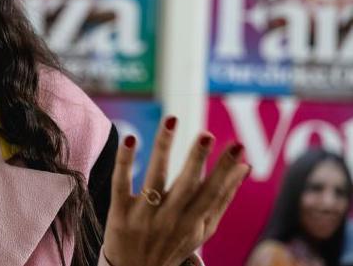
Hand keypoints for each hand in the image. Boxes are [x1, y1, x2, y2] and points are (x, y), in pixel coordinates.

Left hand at [102, 117, 250, 265]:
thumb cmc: (173, 243)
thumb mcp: (202, 228)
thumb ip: (223, 198)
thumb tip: (245, 167)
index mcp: (194, 222)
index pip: (212, 192)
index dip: (225, 170)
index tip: (238, 146)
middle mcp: (171, 219)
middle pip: (186, 186)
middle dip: (197, 160)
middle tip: (206, 135)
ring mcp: (144, 216)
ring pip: (155, 178)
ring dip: (164, 148)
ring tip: (171, 121)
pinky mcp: (119, 213)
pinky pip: (122, 184)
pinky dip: (126, 162)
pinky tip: (132, 138)